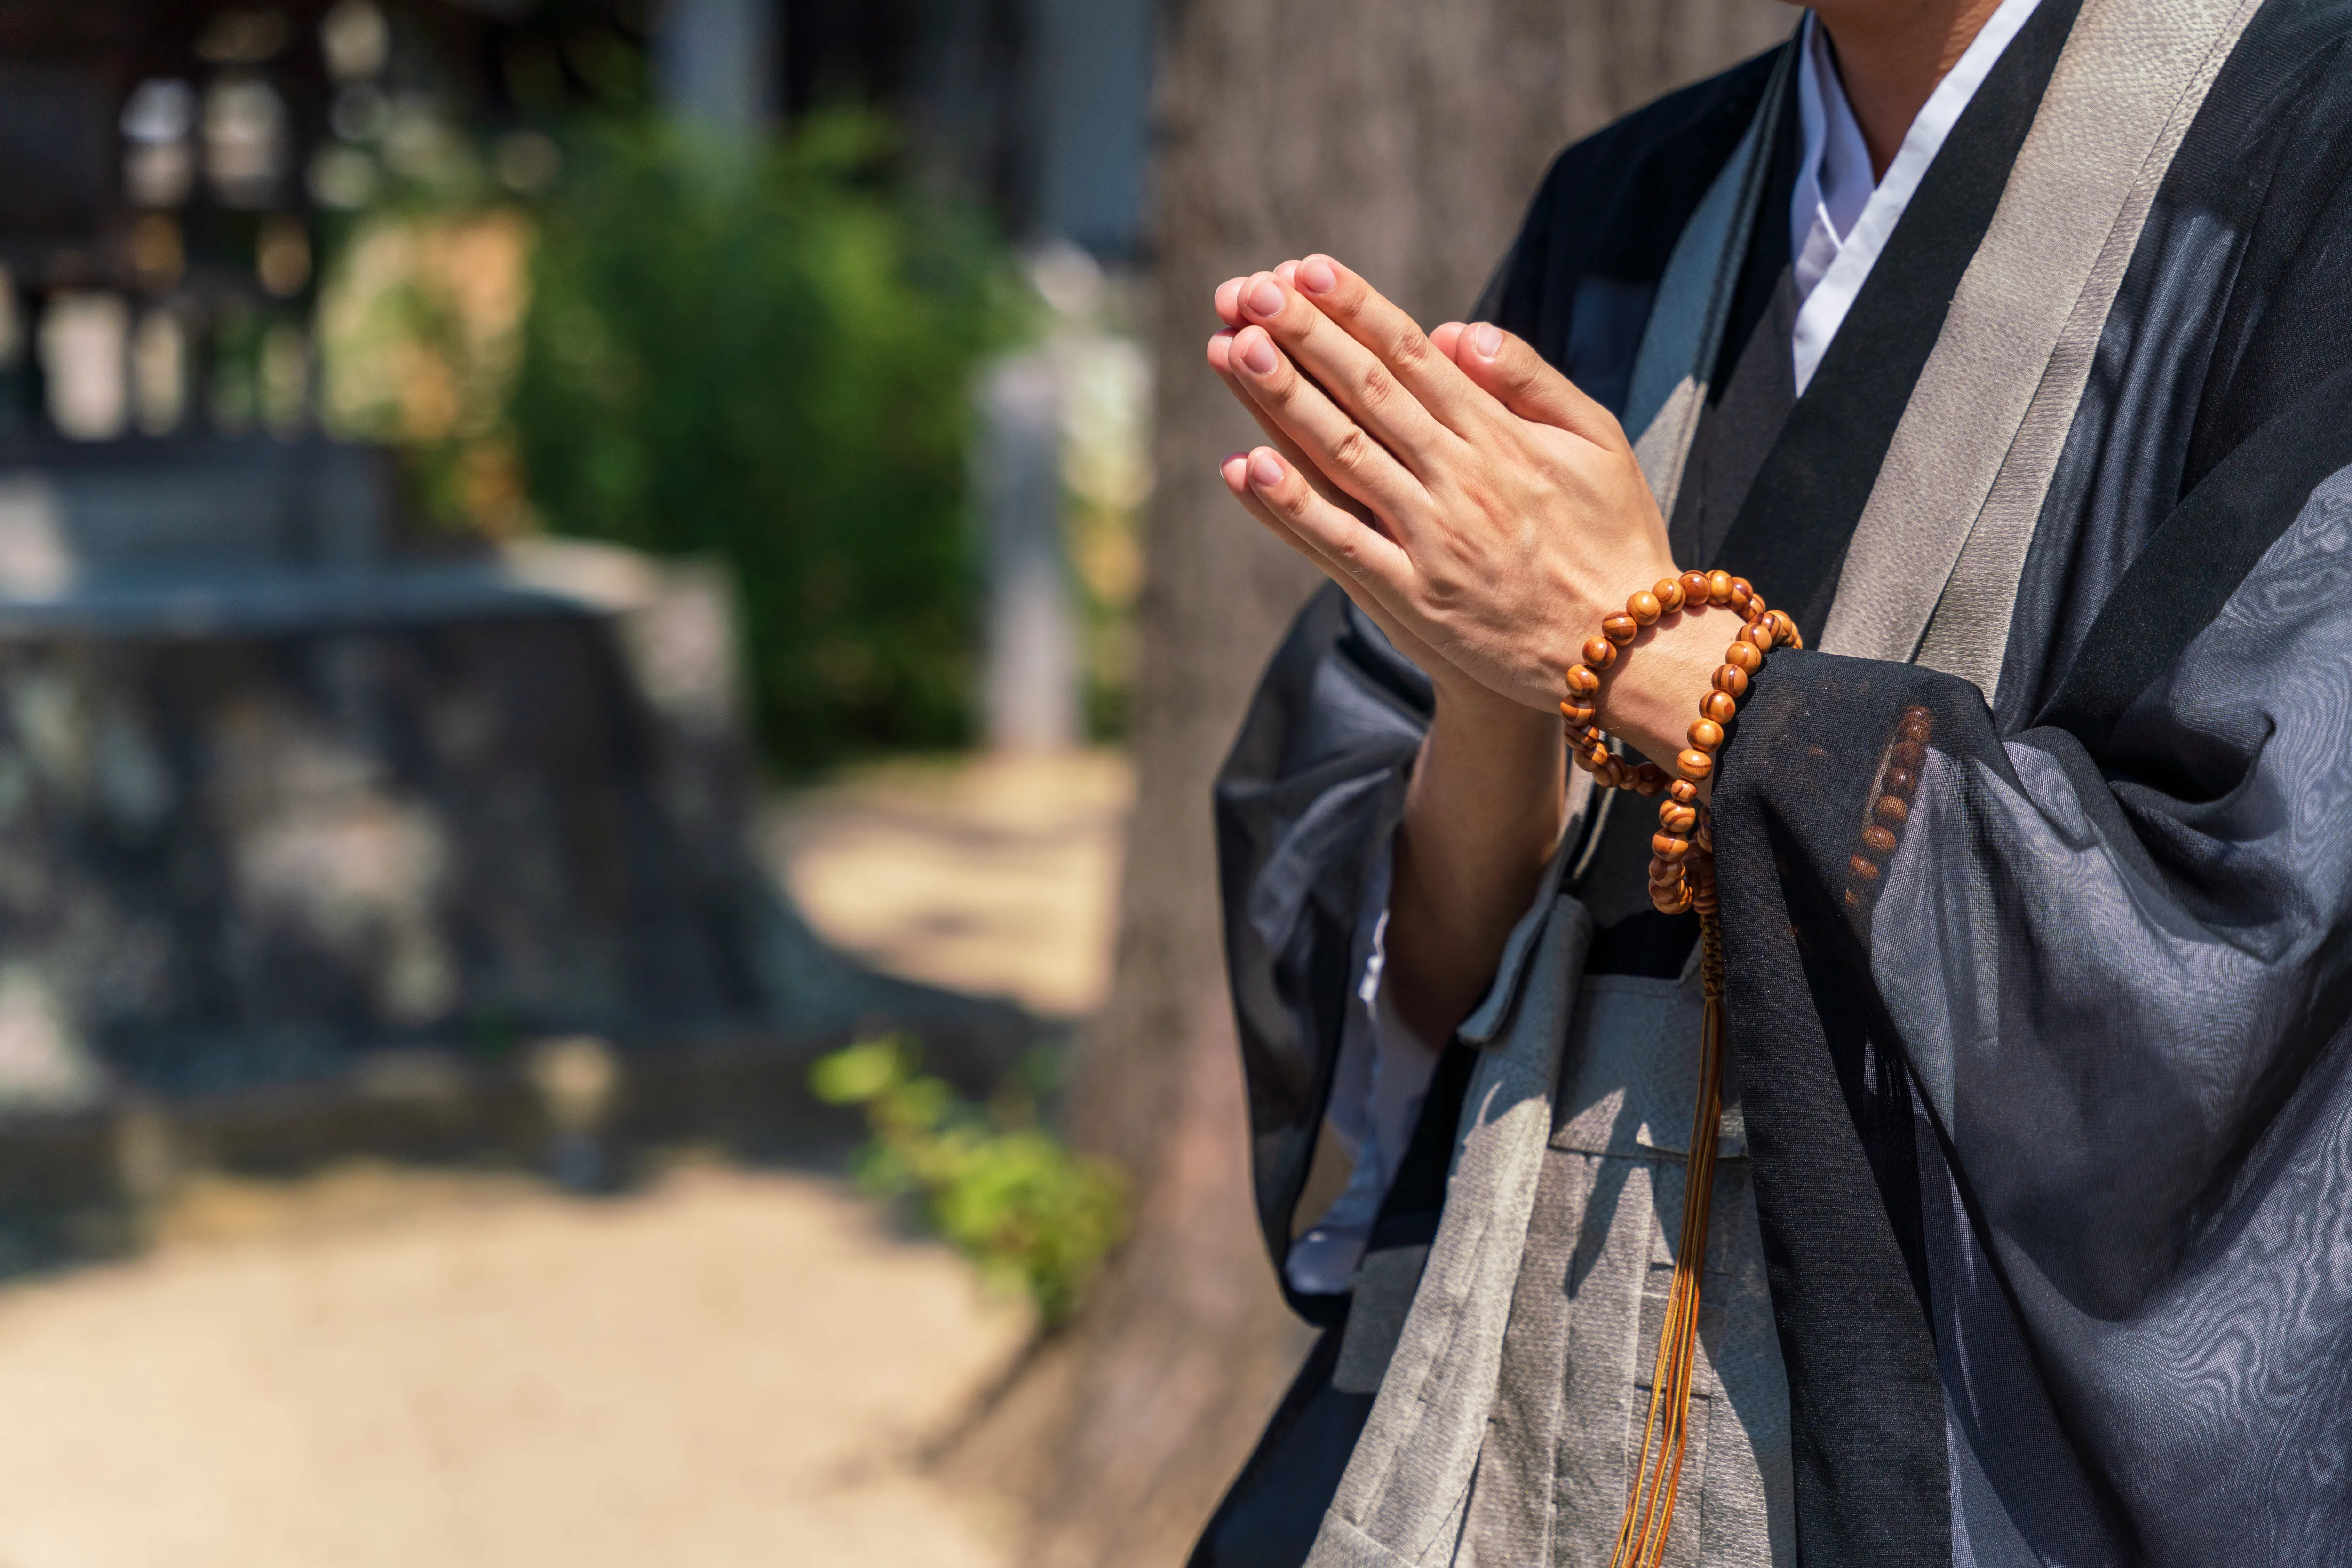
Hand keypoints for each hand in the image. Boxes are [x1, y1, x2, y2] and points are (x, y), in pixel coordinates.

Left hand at [1205, 255, 1734, 777]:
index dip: (1357, 309)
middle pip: (1369, 392)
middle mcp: (1460, 479)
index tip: (1306, 269)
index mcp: (1501, 435)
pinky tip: (1246, 466)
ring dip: (1285, 402)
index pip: (1414, 357)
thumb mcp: (1597, 440)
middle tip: (1249, 291)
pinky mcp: (1413, 598)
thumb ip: (1530, 381)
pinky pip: (1341, 544)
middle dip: (1305, 337)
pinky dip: (1293, 506)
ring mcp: (1432, 539)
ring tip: (1234, 348)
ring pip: (1345, 455)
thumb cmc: (1612, 537)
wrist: (1627, 652)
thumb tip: (1459, 331)